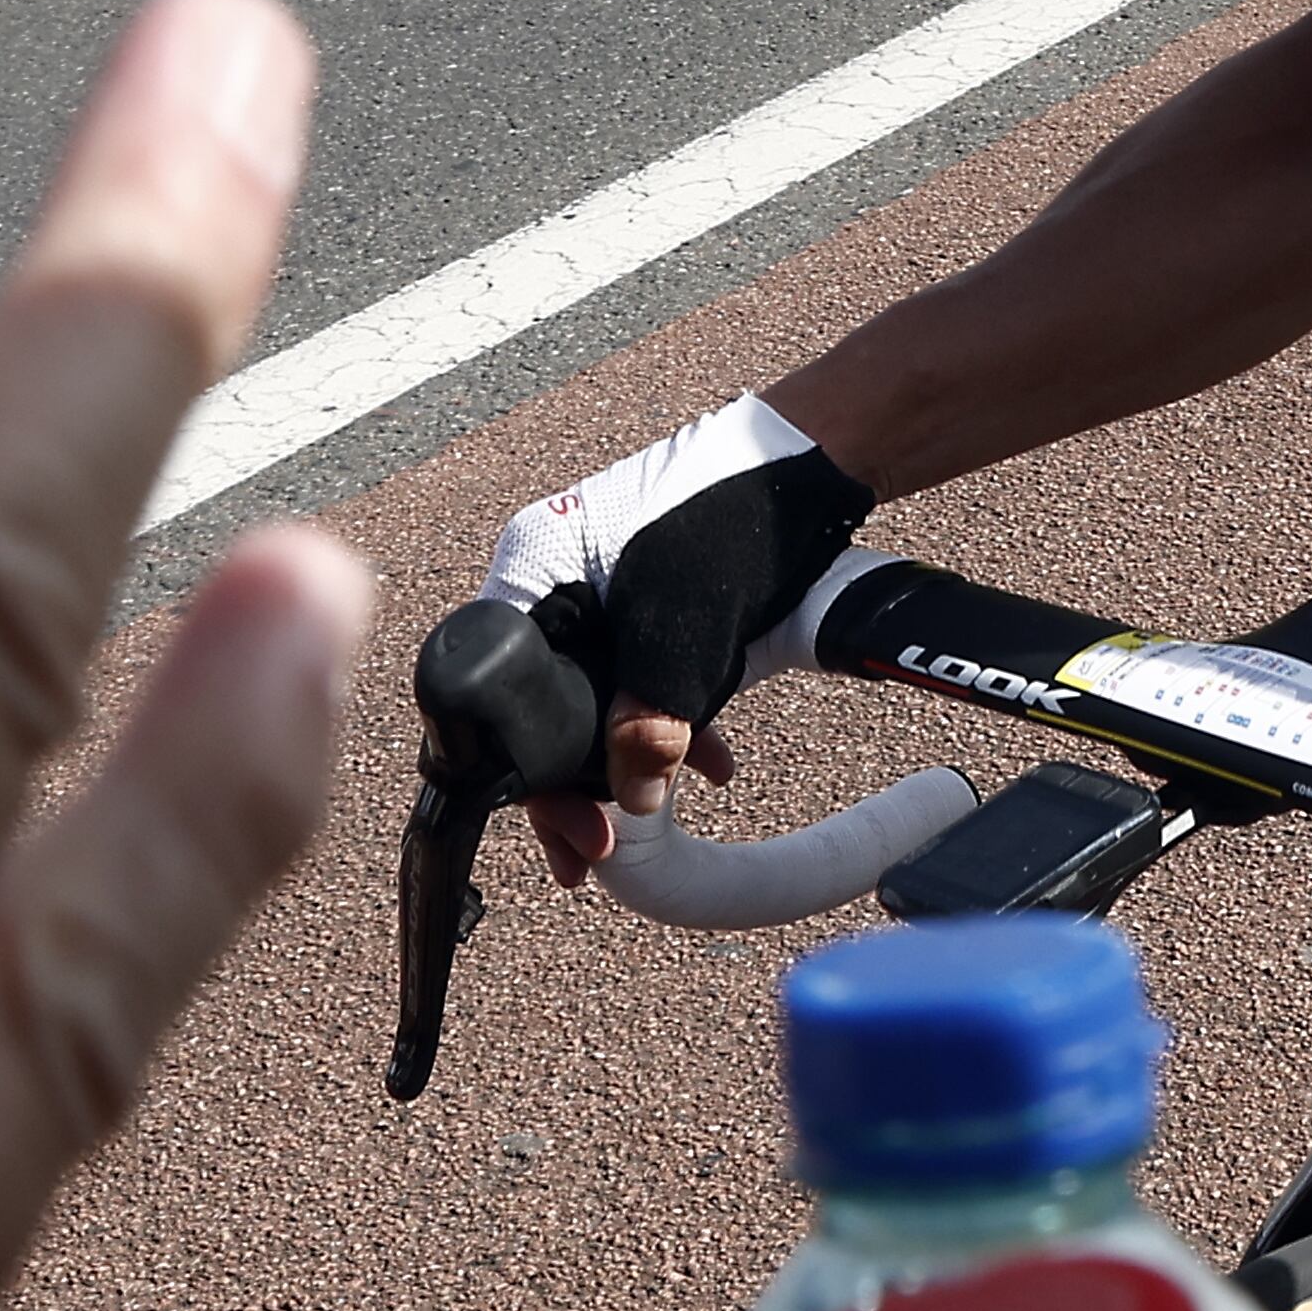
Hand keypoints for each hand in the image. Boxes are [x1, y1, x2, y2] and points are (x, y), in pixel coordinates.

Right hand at [474, 396, 873, 872]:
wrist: (818, 460)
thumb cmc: (739, 508)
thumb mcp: (687, 623)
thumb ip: (652, 711)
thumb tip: (630, 797)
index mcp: (535, 566)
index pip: (493, 686)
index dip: (521, 769)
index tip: (563, 826)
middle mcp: (555, 580)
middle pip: (538, 705)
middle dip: (574, 781)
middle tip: (598, 850)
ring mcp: (601, 593)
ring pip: (591, 700)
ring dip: (624, 758)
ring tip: (651, 818)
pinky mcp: (647, 607)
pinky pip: (635, 680)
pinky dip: (663, 724)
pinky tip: (708, 764)